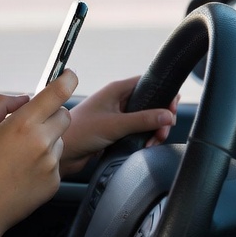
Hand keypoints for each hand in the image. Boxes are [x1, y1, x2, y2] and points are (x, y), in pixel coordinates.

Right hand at [0, 70, 77, 236]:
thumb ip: (2, 104)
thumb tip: (24, 98)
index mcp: (23, 125)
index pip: (57, 93)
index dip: (67, 79)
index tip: (69, 75)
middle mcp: (42, 143)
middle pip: (64, 115)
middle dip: (51, 114)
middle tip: (30, 124)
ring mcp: (51, 164)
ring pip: (58, 140)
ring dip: (46, 140)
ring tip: (18, 155)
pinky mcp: (54, 182)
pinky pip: (55, 162)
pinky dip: (43, 162)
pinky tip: (21, 171)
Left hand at [61, 75, 177, 175]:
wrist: (62, 152)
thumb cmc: (79, 131)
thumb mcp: (115, 124)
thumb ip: (143, 120)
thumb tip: (168, 115)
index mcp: (116, 90)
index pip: (148, 83)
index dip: (163, 94)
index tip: (172, 108)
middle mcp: (117, 101)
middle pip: (150, 104)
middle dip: (160, 118)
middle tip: (163, 131)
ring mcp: (117, 116)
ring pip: (145, 120)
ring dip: (153, 130)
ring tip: (152, 141)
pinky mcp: (115, 131)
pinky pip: (137, 131)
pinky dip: (144, 138)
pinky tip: (144, 145)